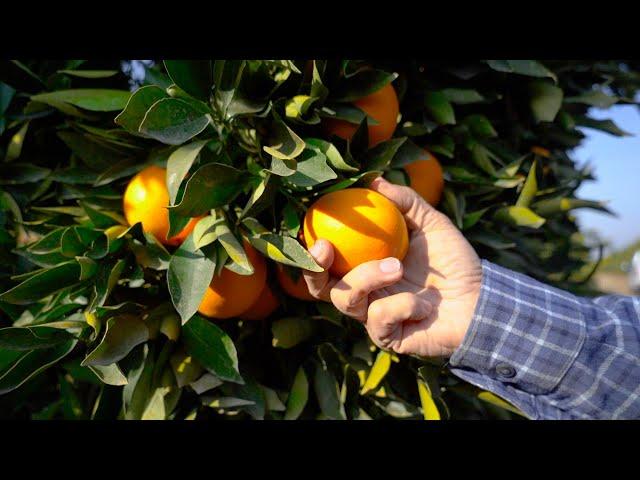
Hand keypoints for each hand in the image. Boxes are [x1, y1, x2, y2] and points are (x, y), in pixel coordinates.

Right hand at [303, 177, 482, 357]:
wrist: (481, 300)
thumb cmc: (453, 262)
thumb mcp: (430, 224)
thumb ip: (404, 202)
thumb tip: (374, 180)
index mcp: (364, 266)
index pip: (327, 260)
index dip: (311, 247)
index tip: (313, 225)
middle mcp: (363, 292)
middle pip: (320, 287)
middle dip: (314, 268)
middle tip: (324, 247)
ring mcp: (372, 316)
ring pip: (346, 299)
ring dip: (368, 277)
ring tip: (397, 267)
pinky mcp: (387, 337)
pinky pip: (379, 318)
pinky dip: (402, 305)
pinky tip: (424, 304)